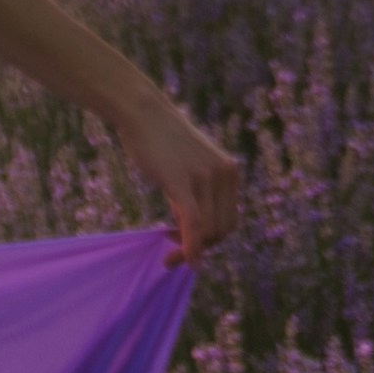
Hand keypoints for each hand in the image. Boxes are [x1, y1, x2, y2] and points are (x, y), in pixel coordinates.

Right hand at [114, 90, 245, 266]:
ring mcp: (205, 177)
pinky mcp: (182, 181)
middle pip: (221, 230)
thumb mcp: (191, 165)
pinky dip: (191, 248)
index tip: (185, 243)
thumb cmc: (161, 139)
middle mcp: (224, 174)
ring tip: (168, 255)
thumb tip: (196, 226)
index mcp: (230, 172)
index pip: (229, 221)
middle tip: (173, 254)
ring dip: (189, 251)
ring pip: (208, 231)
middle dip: (201, 249)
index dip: (210, 241)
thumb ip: (200, 190)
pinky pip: (194, 223)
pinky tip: (183, 260)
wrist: (143, 112)